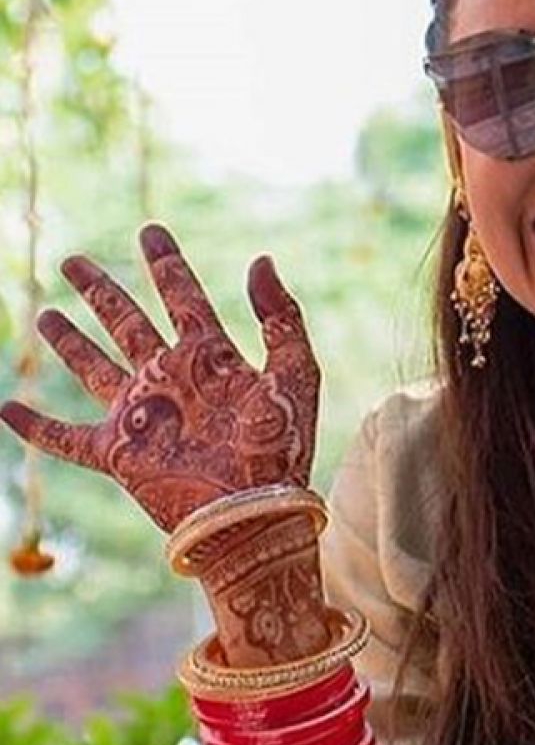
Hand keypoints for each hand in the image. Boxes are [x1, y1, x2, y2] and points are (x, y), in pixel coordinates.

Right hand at [0, 224, 328, 665]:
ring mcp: (141, 415)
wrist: (255, 514)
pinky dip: (35, 426)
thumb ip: (282, 316)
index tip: (150, 230)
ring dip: (70, 341)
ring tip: (47, 314)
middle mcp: (170, 379)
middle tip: (74, 261)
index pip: (183, 297)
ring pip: (93, 368)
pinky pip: (65, 438)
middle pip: (126, 323)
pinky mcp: (118, 453)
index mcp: (211, 358)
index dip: (166, 264)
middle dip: (101, 292)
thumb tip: (258, 260)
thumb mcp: (296, 373)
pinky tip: (7, 408)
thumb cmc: (282, 448)